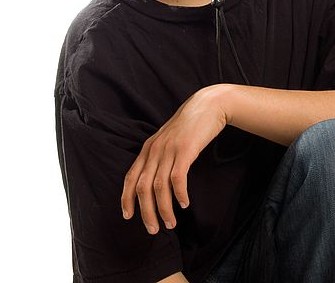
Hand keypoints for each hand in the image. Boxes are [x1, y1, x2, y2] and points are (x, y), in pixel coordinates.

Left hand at [121, 84, 229, 234]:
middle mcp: (155, 149)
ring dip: (164, 209)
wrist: (208, 105)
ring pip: (159, 186)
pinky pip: (177, 178)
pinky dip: (179, 194)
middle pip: (142, 187)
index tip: (128, 216)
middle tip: (154, 230)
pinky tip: (184, 204)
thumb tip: (157, 180)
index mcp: (148, 148)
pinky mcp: (185, 149)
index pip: (130, 177)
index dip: (126, 198)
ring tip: (171, 223)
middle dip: (146, 212)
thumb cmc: (190, 125)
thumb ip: (160, 155)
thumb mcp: (169, 139)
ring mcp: (169, 149)